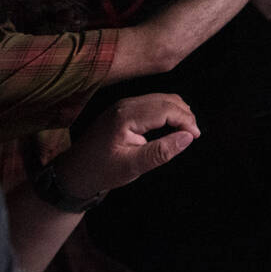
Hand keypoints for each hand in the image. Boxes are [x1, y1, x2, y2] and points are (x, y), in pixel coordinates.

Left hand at [53, 94, 199, 200]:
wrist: (75, 172)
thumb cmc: (102, 171)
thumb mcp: (132, 166)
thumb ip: (161, 151)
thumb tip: (188, 137)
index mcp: (126, 116)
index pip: (166, 109)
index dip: (185, 121)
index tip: (195, 137)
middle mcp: (125, 104)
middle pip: (166, 99)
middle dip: (185, 115)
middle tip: (194, 135)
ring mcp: (124, 104)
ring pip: (161, 99)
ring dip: (177, 112)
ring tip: (186, 131)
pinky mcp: (124, 108)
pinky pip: (153, 103)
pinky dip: (167, 112)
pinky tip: (172, 126)